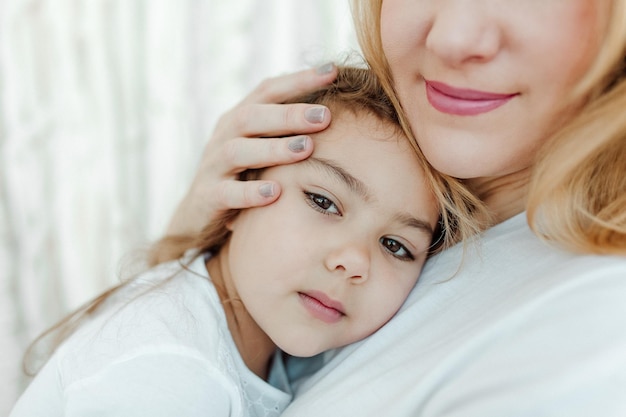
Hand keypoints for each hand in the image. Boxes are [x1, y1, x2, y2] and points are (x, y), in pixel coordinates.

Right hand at [167, 63, 336, 235]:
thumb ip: (285, 128)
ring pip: (237, 151)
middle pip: (251, 117)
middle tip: (325, 116)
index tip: (333, 71)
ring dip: (274, 149)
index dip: (298, 80)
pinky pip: (228, 193)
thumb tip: (333, 107)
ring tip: (306, 148)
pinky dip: (251, 193)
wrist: (199, 216)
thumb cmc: (242, 176)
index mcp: (239, 119)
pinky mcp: (208, 198)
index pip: (267, 91)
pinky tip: (276, 192)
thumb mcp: (260, 146)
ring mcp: (213, 166)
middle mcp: (224, 137)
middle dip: (289, 115)